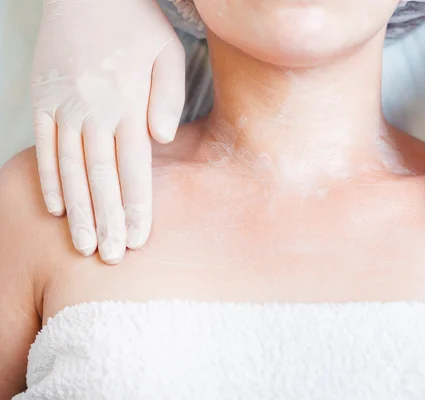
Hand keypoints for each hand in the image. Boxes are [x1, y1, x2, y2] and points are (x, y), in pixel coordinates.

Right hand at [31, 0, 184, 263]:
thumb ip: (168, 96)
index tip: (140, 239)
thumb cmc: (137, 26)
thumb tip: (164, 140)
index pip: (134, 166)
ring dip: (79, 209)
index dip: (138, 205)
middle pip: (101, 176)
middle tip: (113, 258)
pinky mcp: (42, 99)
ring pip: (70, 168)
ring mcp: (62, 106)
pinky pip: (43, 145)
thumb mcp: (167, 53)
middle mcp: (93, 109)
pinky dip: (47, 178)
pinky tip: (55, 209)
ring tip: (85, 245)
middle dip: (109, 220)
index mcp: (127, 102)